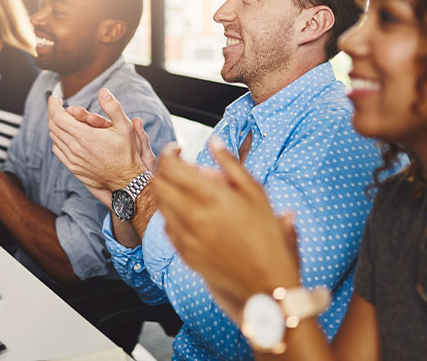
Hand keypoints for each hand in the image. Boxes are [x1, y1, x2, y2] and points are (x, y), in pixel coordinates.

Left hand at [47, 88, 145, 205]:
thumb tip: (103, 92)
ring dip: (56, 126)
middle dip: (54, 112)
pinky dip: (58, 140)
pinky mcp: (73, 168)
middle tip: (60, 105)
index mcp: (85, 136)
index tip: (55, 97)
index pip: (58, 116)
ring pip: (54, 138)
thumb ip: (113, 107)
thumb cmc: (127, 153)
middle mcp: (75, 148)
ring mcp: (72, 159)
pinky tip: (66, 136)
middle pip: (53, 126)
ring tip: (64, 119)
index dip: (53, 104)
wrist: (126, 180)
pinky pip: (58, 151)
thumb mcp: (125, 127)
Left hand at [153, 138, 300, 323]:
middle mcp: (192, 215)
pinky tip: (189, 213)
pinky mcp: (184, 254)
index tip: (178, 150)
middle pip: (158, 183)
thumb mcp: (256, 192)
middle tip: (179, 168)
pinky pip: (167, 227)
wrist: (267, 282)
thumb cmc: (268, 237)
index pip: (170, 166)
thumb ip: (230, 164)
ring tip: (187, 190)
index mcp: (210, 196)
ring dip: (167, 191)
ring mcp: (185, 236)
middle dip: (164, 170)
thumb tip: (214, 143)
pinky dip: (172, 215)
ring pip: (160, 205)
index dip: (170, 153)